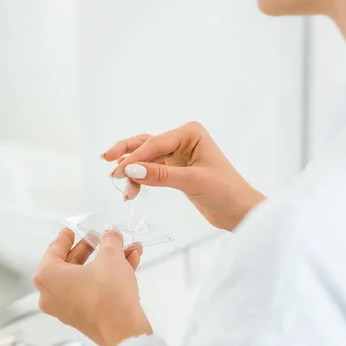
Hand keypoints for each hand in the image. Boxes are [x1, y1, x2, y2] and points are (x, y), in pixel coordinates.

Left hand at [33, 228, 151, 345]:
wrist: (123, 330)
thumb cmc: (108, 294)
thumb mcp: (111, 256)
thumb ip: (109, 240)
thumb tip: (111, 235)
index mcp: (47, 276)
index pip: (55, 249)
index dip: (66, 237)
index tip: (71, 231)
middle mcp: (51, 294)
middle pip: (70, 264)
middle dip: (92, 249)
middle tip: (100, 239)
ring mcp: (65, 308)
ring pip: (85, 277)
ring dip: (106, 262)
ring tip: (126, 250)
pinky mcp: (81, 317)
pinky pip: (91, 290)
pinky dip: (106, 277)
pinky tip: (129, 264)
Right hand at [103, 121, 264, 230]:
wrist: (240, 211)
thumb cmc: (226, 192)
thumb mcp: (192, 181)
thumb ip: (160, 175)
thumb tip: (130, 170)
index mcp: (190, 133)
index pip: (155, 143)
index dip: (135, 157)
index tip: (117, 171)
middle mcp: (183, 139)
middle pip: (146, 144)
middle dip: (127, 154)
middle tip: (106, 162)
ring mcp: (178, 154)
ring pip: (146, 158)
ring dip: (132, 170)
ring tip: (119, 184)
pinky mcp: (175, 169)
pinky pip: (151, 170)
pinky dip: (140, 180)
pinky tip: (130, 191)